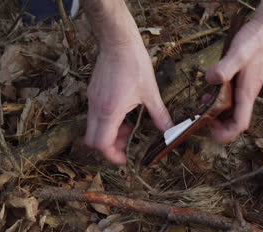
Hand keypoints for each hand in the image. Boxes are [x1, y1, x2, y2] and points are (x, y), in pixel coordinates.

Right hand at [84, 42, 172, 163]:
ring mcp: (92, 100)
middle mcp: (96, 107)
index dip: (112, 156)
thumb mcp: (151, 92)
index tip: (125, 159)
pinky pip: (95, 116)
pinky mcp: (93, 93)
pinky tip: (124, 113)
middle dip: (110, 147)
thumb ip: (159, 115)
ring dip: (110, 134)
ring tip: (129, 127)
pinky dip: (107, 122)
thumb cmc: (134, 63)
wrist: (118, 41)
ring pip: (93, 128)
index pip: (101, 144)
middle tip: (127, 144)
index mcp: (110, 111)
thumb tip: (170, 131)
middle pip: (93, 140)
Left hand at [206, 9, 262, 142]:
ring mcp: (245, 88)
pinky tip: (210, 90)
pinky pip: (231, 97)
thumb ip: (224, 68)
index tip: (210, 130)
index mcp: (247, 93)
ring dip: (217, 112)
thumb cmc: (256, 41)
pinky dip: (219, 99)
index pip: (240, 124)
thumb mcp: (238, 54)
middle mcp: (247, 94)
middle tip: (202, 118)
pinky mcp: (242, 81)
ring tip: (203, 104)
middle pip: (235, 121)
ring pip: (232, 109)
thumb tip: (210, 80)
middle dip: (219, 125)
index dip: (226, 133)